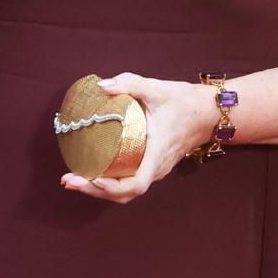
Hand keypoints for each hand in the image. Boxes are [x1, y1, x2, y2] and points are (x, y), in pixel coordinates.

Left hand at [60, 72, 219, 206]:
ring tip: (75, 179)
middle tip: (68, 180)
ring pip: (126, 191)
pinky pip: (130, 182)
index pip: (135, 185)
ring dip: (100, 189)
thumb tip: (101, 86)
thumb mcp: (158, 89)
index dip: (111, 187)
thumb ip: (130, 84)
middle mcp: (156, 168)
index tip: (92, 178)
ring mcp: (155, 169)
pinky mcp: (153, 165)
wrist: (208, 112)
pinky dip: (110, 182)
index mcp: (157, 155)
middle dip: (94, 191)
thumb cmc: (186, 102)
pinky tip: (94, 171)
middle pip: (124, 194)